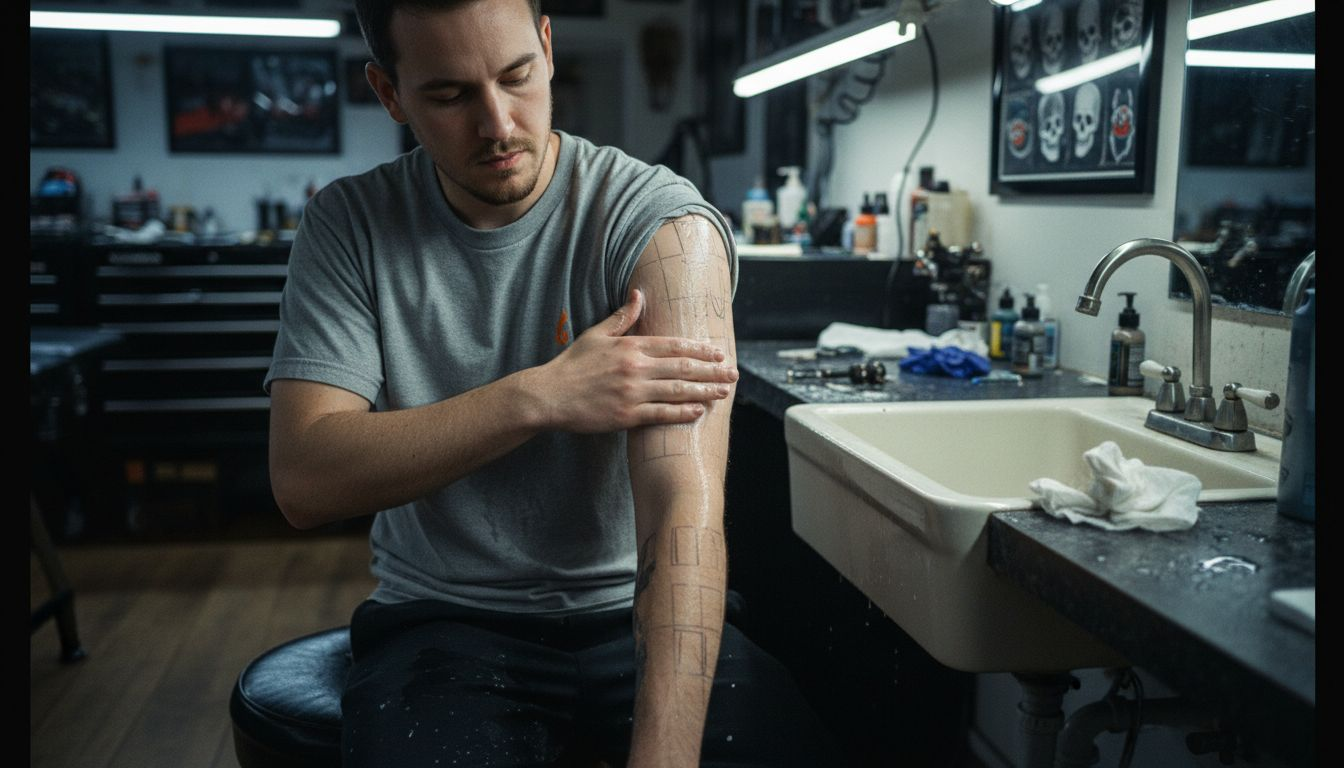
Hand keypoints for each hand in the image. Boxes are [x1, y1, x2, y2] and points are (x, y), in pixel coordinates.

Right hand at [534, 288, 737, 432]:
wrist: (549, 395)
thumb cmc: (572, 365)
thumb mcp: (596, 334)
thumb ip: (622, 317)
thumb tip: (639, 294)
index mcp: (630, 346)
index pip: (674, 345)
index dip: (700, 349)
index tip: (719, 353)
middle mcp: (635, 368)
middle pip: (682, 367)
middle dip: (712, 370)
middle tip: (734, 373)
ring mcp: (632, 393)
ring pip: (677, 390)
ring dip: (704, 391)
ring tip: (724, 392)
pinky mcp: (626, 415)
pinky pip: (661, 414)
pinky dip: (682, 412)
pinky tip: (699, 411)